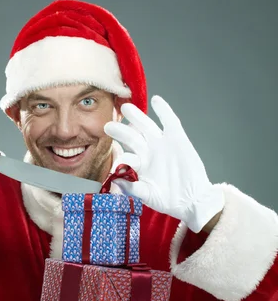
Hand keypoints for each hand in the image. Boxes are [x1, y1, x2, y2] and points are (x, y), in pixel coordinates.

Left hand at [104, 96, 224, 232]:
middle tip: (108, 126)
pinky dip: (164, 111)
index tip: (107, 152)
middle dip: (120, 131)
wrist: (193, 200)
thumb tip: (117, 181)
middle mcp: (149, 152)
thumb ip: (133, 189)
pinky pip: (170, 122)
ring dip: (137, 117)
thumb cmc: (170, 200)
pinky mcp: (177, 139)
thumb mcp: (149, 196)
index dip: (117, 153)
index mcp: (140, 165)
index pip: (125, 155)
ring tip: (126, 108)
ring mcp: (162, 144)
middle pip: (132, 137)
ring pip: (147, 127)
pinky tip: (156, 100)